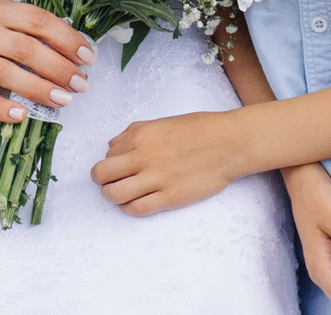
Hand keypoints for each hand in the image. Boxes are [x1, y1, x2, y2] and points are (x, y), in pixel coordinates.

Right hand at [0, 0, 94, 126]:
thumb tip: (74, 52)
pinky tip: (22, 116)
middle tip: (81, 83)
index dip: (66, 39)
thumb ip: (32, 28)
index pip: (38, 22)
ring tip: (64, 100)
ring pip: (6, 73)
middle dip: (58, 67)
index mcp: (1, 10)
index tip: (87, 56)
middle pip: (26, 49)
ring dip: (38, 88)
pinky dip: (3, 108)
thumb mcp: (5, 12)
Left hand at [91, 111, 249, 214]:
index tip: (117, 166)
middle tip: (111, 182)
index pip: (107, 154)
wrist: (229, 143)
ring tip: (122, 194)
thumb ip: (133, 132)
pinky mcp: (170, 197)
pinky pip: (137, 209)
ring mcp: (157, 178)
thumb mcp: (161, 122)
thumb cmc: (198, 129)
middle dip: (101, 180)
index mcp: (141, 135)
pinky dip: (130, 208)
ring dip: (113, 196)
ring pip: (114, 195)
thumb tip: (111, 145)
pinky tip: (137, 202)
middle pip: (102, 175)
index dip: (109, 162)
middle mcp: (144, 156)